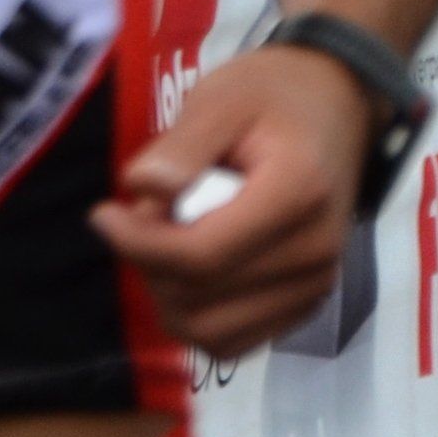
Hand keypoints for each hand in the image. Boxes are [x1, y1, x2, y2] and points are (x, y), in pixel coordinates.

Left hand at [93, 41, 376, 353]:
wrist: (334, 108)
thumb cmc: (271, 96)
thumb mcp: (220, 98)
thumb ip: (182, 146)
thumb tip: (141, 188)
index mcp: (296, 196)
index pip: (202, 254)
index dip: (138, 244)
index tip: (102, 214)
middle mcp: (315, 254)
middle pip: (202, 299)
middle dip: (149, 264)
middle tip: (139, 217)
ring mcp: (315, 286)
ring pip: (214, 333)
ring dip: (168, 295)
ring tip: (163, 241)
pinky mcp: (306, 304)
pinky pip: (236, 340)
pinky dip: (197, 315)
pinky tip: (186, 267)